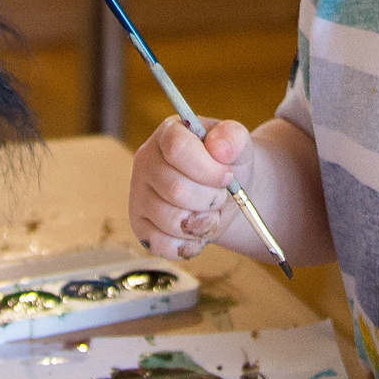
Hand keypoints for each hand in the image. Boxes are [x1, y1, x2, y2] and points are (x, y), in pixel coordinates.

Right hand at [130, 117, 252, 259]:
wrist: (227, 193)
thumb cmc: (228, 165)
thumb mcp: (239, 145)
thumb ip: (234, 138)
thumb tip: (220, 148)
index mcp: (168, 134)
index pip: (178, 149)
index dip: (207, 168)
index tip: (227, 177)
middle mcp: (146, 162)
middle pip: (175, 190)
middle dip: (210, 199)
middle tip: (221, 196)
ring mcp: (139, 195)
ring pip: (170, 220)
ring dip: (202, 223)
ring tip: (210, 212)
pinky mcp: (139, 225)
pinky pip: (161, 244)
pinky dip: (188, 245)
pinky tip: (198, 232)